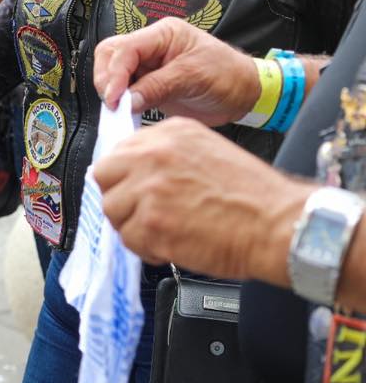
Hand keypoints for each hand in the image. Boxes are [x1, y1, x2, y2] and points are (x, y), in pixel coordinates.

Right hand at [94, 17, 258, 123]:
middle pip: (110, 55)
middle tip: (113, 104)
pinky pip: (124, 91)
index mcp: (162, 35)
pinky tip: (126, 113)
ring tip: (120, 110)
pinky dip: (120, 102)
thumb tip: (127, 101)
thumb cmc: (229, 76)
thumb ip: (158, 86)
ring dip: (110, 91)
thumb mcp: (194, 77)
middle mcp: (150, 48)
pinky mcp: (148, 85)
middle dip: (106, 79)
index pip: (125, 48)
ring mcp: (147, 67)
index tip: (114, 98)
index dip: (114, 72)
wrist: (246, 94)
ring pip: (112, 72)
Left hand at [94, 118, 305, 281]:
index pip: (119, 151)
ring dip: (134, 226)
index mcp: (168, 134)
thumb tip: (136, 170)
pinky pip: (129, 239)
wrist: (278, 224)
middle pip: (104, 177)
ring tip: (164, 231)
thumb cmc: (253, 195)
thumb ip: (167, 155)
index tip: (134, 189)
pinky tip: (171, 245)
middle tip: (142, 213)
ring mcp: (150, 189)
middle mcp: (154, 155)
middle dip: (120, 197)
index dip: (125, 176)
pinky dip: (146, 248)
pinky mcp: (152, 223)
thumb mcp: (207, 151)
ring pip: (113, 210)